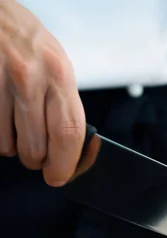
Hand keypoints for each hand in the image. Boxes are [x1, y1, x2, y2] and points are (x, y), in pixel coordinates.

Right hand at [0, 0, 84, 185]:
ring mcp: (0, 82)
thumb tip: (70, 148)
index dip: (64, 163)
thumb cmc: (27, 41)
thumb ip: (63, 102)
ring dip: (12, 147)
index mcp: (60, 74)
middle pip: (36, 146)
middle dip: (37, 161)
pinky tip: (1, 117)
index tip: (59, 177)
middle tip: (36, 157)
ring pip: (6, 145)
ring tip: (15, 126)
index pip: (69, 132)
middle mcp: (30, 78)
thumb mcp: (56, 64)